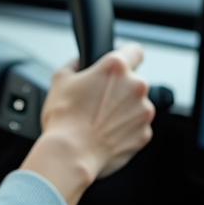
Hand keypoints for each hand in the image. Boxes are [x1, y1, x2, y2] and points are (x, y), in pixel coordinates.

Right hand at [19, 43, 154, 204]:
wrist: (70, 154)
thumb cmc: (64, 119)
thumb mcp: (59, 81)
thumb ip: (72, 65)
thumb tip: (77, 64)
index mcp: (116, 68)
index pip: (134, 50)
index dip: (126, 56)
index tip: (121, 65)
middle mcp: (135, 87)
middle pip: (133, 81)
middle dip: (119, 89)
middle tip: (97, 101)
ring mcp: (143, 112)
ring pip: (136, 105)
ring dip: (123, 110)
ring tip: (99, 121)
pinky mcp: (144, 134)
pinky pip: (137, 127)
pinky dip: (125, 129)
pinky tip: (105, 134)